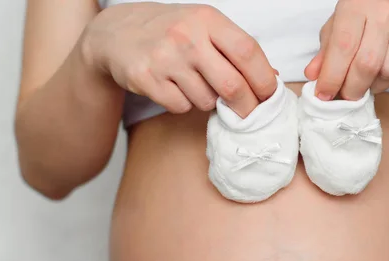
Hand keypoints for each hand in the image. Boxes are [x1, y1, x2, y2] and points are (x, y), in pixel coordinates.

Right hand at [81, 3, 276, 116]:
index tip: (270, 96)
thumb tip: (271, 79)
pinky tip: (173, 87)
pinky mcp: (146, 78)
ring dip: (207, 101)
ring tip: (193, 83)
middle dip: (246, 107)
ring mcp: (164, 58)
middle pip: (232, 85)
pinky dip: (183, 104)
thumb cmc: (171, 31)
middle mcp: (186, 36)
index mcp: (207, 19)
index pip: (247, 52)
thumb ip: (236, 49)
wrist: (116, 32)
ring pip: (206, 101)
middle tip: (248, 114)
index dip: (264, 79)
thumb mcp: (204, 27)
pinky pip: (181, 107)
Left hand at [305, 0, 388, 99]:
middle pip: (366, 64)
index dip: (331, 77)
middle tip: (347, 96)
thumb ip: (326, 50)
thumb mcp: (342, 24)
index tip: (324, 95)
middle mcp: (385, 11)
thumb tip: (312, 75)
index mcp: (357, 5)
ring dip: (375, 87)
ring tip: (368, 82)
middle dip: (352, 89)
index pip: (342, 48)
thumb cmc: (370, 15)